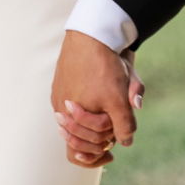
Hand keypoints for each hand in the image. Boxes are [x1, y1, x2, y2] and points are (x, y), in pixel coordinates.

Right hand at [50, 31, 138, 167]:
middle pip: (79, 138)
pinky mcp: (60, 84)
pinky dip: (82, 112)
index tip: (112, 152)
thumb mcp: (118, 98)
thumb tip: (125, 142)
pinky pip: (70, 106)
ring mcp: (59, 96)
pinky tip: (93, 106)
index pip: (80, 150)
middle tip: (111, 140)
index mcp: (73, 115)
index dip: (100, 151)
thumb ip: (123, 124)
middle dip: (97, 139)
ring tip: (104, 127)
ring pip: (75, 123)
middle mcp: (61, 109)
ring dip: (92, 126)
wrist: (91, 32)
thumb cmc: (104, 67)